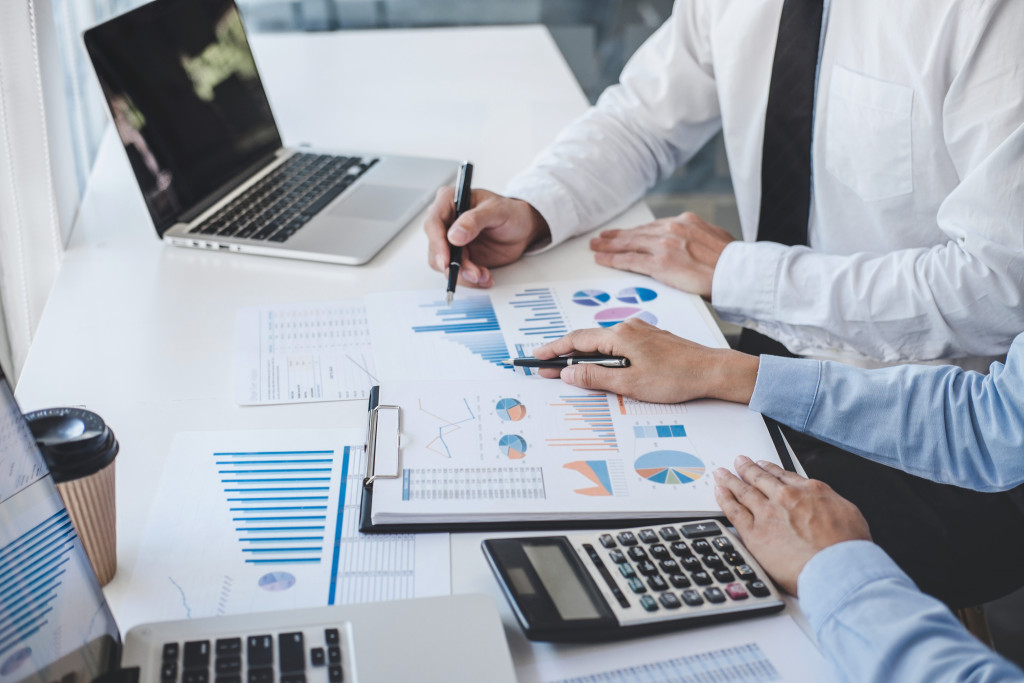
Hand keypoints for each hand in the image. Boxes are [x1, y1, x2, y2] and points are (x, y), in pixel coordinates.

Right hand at [424, 187, 550, 287]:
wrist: (522, 229)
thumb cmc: (510, 212)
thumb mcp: (496, 210)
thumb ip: (475, 220)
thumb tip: (454, 236)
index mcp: (448, 201)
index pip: (433, 223)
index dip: (437, 244)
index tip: (446, 260)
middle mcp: (445, 221)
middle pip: (436, 248)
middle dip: (454, 265)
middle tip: (473, 273)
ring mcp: (450, 241)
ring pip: (445, 264)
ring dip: (464, 274)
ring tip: (483, 275)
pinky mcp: (459, 257)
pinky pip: (457, 273)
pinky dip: (470, 278)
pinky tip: (485, 277)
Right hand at [531, 319, 759, 403]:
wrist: (712, 371)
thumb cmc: (677, 377)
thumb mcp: (630, 383)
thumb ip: (595, 378)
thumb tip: (568, 374)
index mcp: (620, 336)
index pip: (576, 340)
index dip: (554, 349)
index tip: (537, 357)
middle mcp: (628, 328)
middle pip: (587, 339)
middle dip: (565, 354)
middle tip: (546, 368)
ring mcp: (640, 331)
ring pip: (602, 342)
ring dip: (584, 356)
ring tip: (570, 372)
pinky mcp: (650, 339)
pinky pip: (617, 344)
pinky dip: (602, 355)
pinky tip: (601, 367)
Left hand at [589, 212, 734, 298]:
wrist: (739, 274)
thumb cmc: (733, 263)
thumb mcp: (718, 239)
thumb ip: (701, 237)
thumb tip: (697, 239)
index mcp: (687, 222)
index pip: (654, 227)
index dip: (636, 231)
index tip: (625, 233)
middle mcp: (673, 229)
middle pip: (638, 233)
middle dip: (617, 236)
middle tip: (601, 237)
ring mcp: (665, 245)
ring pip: (630, 244)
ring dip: (609, 246)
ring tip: (596, 246)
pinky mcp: (660, 263)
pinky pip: (630, 260)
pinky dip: (613, 259)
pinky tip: (602, 259)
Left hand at [713, 456, 871, 595]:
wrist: (839, 567)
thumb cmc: (849, 548)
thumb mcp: (849, 514)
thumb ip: (830, 505)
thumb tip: (825, 505)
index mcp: (811, 491)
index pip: (785, 476)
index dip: (771, 470)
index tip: (763, 465)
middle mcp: (787, 498)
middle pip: (761, 479)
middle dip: (748, 468)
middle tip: (739, 461)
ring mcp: (769, 513)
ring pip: (744, 491)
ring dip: (731, 480)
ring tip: (722, 474)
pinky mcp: (756, 533)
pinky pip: (735, 512)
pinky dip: (725, 500)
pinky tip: (719, 493)